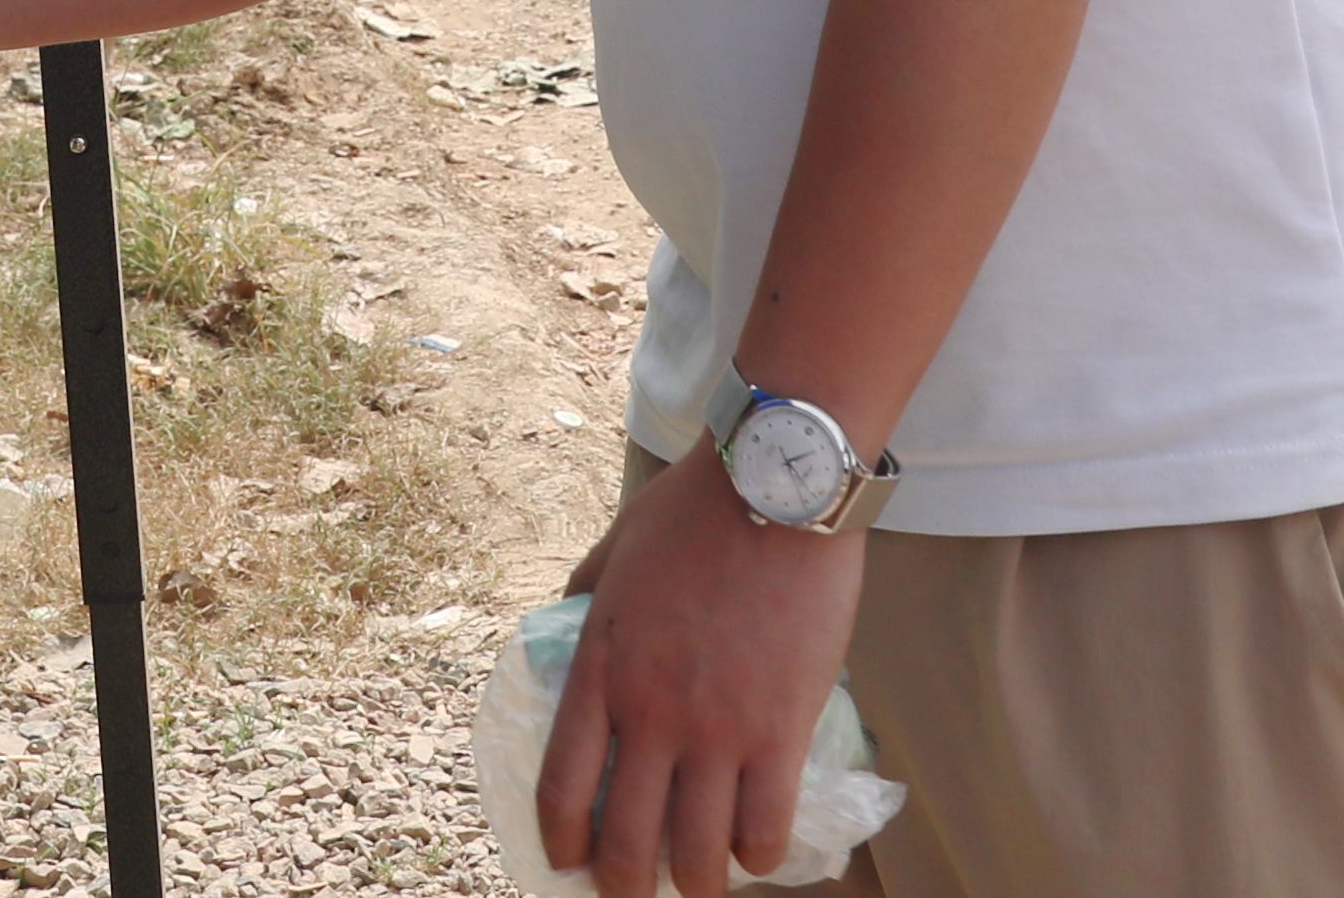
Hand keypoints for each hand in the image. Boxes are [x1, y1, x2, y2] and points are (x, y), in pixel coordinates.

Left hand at [535, 447, 868, 897]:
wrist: (775, 486)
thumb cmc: (693, 511)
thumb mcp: (614, 552)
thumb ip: (586, 594)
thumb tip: (570, 617)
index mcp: (599, 668)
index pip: (562, 786)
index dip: (561, 842)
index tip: (569, 863)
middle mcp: (649, 712)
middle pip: (628, 841)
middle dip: (626, 886)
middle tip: (636, 892)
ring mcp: (717, 728)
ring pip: (700, 852)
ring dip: (698, 882)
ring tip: (701, 881)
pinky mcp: (782, 730)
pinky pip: (766, 826)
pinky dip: (760, 855)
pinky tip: (757, 853)